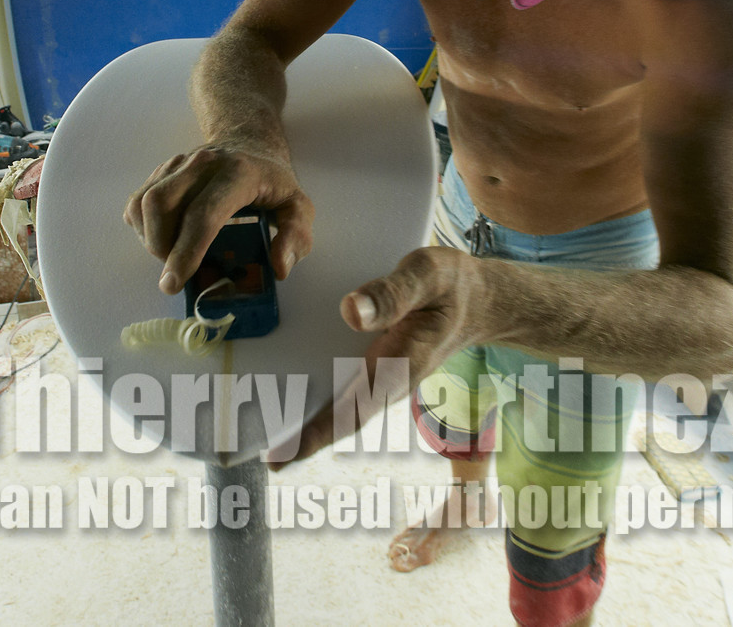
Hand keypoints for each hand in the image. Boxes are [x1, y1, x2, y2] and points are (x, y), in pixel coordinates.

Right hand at [124, 145, 313, 293]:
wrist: (248, 142)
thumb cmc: (272, 182)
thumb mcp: (297, 207)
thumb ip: (296, 237)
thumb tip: (279, 269)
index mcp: (239, 173)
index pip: (204, 214)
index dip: (186, 251)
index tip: (173, 283)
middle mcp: (203, 163)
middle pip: (161, 205)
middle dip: (161, 248)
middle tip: (176, 274)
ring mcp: (178, 164)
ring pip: (143, 203)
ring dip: (149, 239)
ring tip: (171, 256)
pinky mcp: (162, 171)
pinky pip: (137, 201)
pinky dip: (141, 227)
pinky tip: (163, 239)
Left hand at [270, 246, 489, 468]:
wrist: (480, 299)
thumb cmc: (451, 285)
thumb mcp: (427, 274)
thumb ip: (393, 292)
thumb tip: (350, 312)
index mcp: (399, 365)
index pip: (352, 410)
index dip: (313, 436)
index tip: (277, 458)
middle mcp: (387, 379)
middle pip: (338, 419)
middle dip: (298, 439)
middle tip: (252, 456)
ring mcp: (384, 376)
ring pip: (340, 406)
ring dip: (303, 419)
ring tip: (256, 426)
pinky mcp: (380, 365)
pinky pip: (344, 386)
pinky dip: (317, 394)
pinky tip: (288, 387)